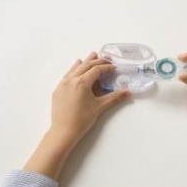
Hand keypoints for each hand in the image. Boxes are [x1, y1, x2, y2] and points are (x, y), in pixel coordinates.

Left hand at [24, 51, 130, 179]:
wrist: (63, 131)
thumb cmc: (82, 120)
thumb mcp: (100, 107)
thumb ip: (114, 97)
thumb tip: (128, 93)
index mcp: (82, 82)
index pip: (96, 69)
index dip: (106, 67)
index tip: (114, 67)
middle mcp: (71, 79)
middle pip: (86, 65)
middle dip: (97, 61)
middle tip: (107, 59)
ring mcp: (63, 83)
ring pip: (75, 67)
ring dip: (85, 61)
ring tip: (92, 55)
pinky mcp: (58, 89)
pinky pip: (68, 74)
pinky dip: (75, 69)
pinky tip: (77, 66)